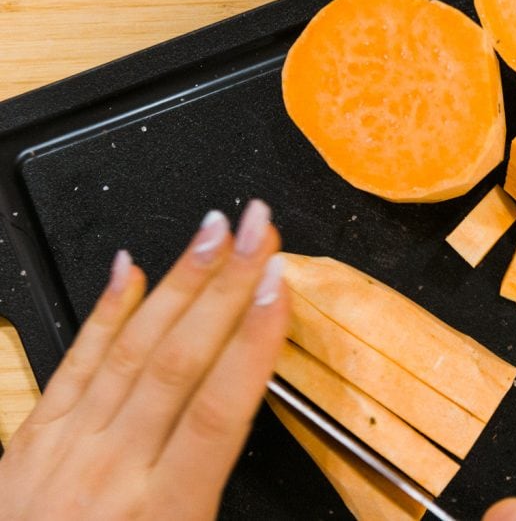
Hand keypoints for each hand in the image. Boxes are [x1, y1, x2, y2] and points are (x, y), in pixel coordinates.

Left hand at [0, 200, 288, 520]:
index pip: (216, 412)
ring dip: (178, 283)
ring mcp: (66, 448)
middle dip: (224, 286)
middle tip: (254, 228)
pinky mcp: (33, 437)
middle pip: (177, 362)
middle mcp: (111, 471)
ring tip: (210, 231)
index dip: (252, 343)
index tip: (278, 287)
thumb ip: (217, 499)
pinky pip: (73, 363)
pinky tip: (128, 269)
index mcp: (161, 512)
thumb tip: (269, 462)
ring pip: (130, 350)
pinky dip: (104, 312)